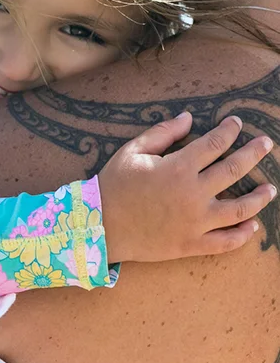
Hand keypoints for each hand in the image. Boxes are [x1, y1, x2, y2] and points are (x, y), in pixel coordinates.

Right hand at [98, 112, 275, 263]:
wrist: (100, 225)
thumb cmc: (114, 184)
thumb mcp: (133, 151)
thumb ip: (163, 133)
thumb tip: (188, 117)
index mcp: (178, 167)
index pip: (215, 143)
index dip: (229, 130)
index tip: (237, 123)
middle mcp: (193, 193)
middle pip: (234, 170)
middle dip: (253, 153)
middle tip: (266, 144)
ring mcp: (196, 222)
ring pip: (240, 209)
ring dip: (259, 198)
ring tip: (270, 188)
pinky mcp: (192, 244)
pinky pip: (225, 242)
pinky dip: (242, 235)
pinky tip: (251, 225)